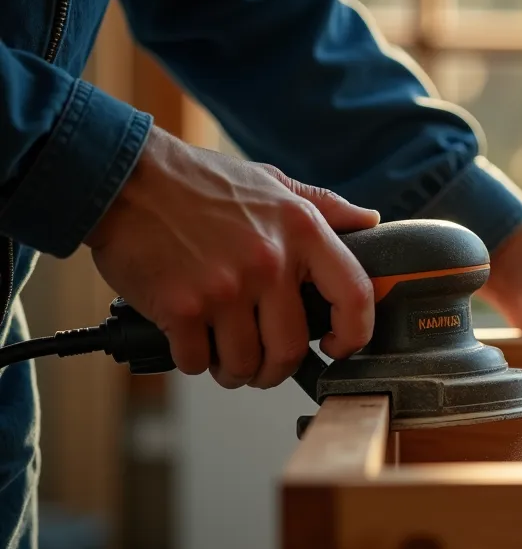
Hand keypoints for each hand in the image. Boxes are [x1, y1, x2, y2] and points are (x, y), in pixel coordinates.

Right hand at [86, 127, 378, 388]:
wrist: (123, 178)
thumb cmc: (199, 181)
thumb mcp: (272, 182)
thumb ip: (325, 207)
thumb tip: (370, 222)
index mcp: (301, 231)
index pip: (354, 295)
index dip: (356, 335)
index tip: (340, 347)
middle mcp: (269, 261)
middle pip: (290, 348)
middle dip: (276, 369)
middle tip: (262, 365)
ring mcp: (225, 287)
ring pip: (245, 363)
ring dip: (234, 371)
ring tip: (225, 356)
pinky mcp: (181, 307)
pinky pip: (197, 360)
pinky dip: (194, 360)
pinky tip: (190, 341)